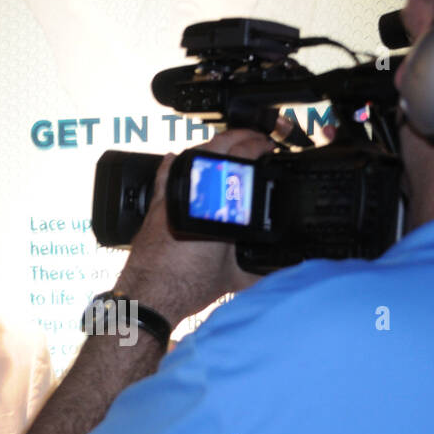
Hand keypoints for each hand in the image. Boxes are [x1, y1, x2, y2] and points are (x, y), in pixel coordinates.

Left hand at [114, 127, 276, 323]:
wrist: (150, 296)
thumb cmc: (187, 287)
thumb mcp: (234, 278)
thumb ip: (261, 270)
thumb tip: (283, 267)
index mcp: (219, 204)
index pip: (243, 159)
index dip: (261, 147)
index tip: (272, 148)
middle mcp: (195, 192)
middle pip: (220, 146)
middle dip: (242, 137)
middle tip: (257, 141)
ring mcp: (174, 194)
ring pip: (195, 155)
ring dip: (216, 147)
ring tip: (232, 149)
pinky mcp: (158, 203)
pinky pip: (168, 172)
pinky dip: (178, 162)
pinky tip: (180, 157)